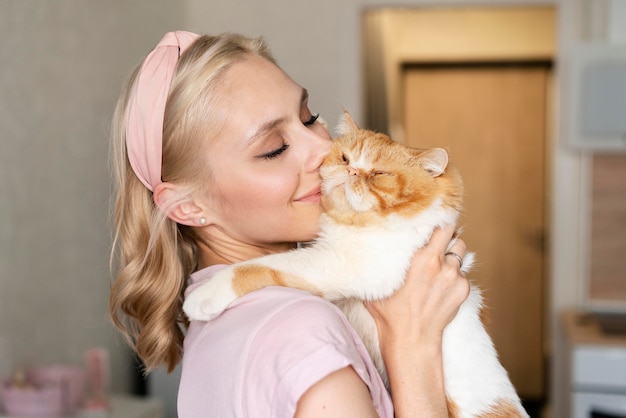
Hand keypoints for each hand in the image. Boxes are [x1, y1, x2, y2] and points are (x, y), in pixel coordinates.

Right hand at [366, 223, 469, 346]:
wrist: (411, 340)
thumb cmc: (390, 313)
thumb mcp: (378, 282)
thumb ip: (381, 261)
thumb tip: (366, 244)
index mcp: (422, 258)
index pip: (440, 226)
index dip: (437, 221)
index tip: (432, 219)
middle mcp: (442, 264)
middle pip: (454, 234)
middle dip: (447, 235)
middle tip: (436, 241)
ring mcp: (455, 277)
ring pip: (460, 254)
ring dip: (451, 255)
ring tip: (438, 265)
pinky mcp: (463, 290)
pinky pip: (462, 274)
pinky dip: (453, 276)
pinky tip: (440, 287)